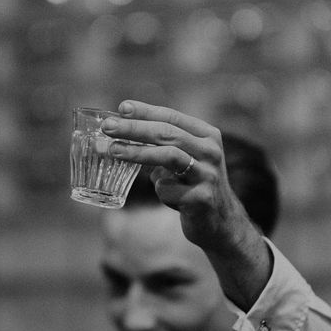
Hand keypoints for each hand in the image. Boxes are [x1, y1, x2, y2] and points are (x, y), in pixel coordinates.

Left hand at [103, 100, 247, 254]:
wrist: (222, 222)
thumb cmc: (195, 186)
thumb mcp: (186, 159)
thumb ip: (163, 146)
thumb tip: (121, 137)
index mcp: (207, 136)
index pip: (172, 117)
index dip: (145, 111)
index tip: (121, 108)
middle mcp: (211, 151)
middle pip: (167, 133)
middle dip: (134, 128)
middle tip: (108, 126)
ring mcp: (208, 174)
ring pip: (168, 156)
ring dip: (137, 152)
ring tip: (113, 151)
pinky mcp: (201, 198)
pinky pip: (167, 189)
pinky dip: (160, 191)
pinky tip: (168, 196)